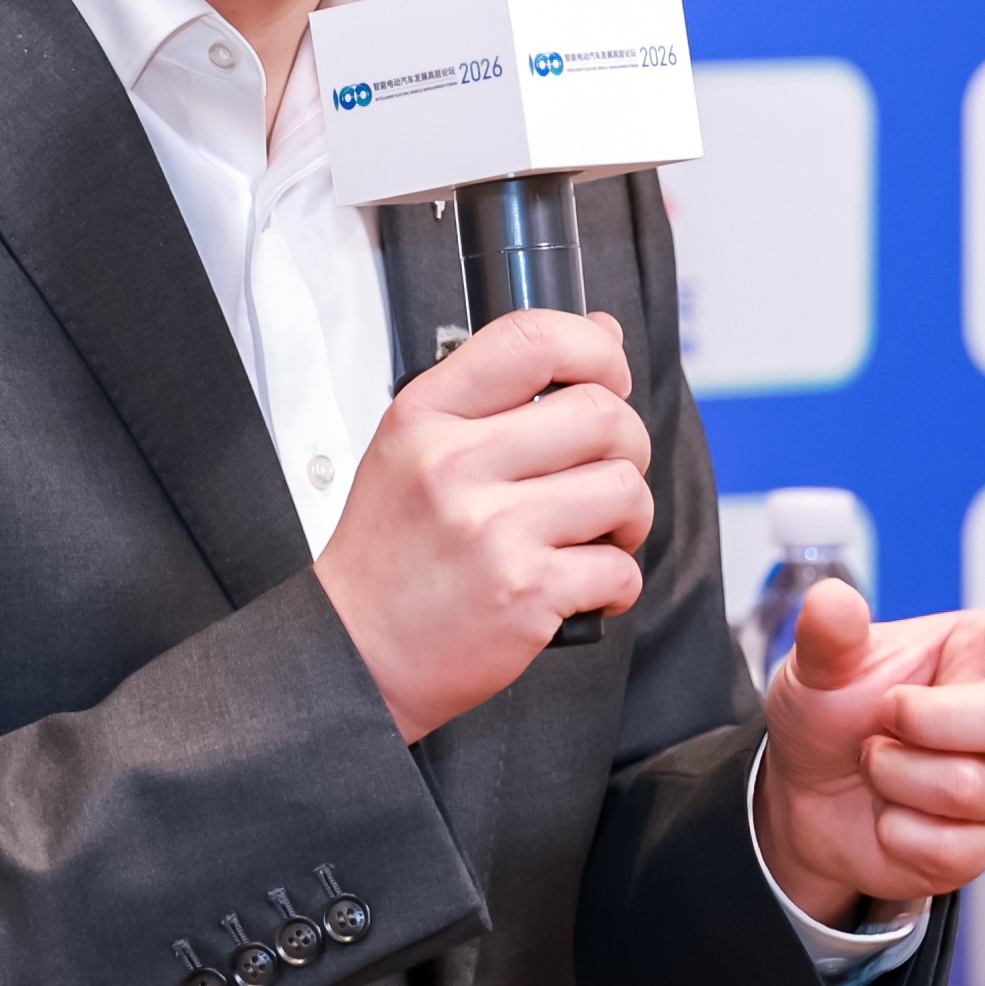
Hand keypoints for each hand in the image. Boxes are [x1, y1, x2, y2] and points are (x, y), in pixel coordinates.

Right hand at [318, 308, 652, 743]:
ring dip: (628, 515)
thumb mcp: (415, 448)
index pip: (531, 337)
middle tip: (603, 472)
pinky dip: (615, 581)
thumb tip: (601, 332)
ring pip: (625, 487)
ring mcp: (492, 529)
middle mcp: (454, 464)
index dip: (595, 348)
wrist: (356, 653)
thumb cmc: (392, 554)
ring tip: (593, 533)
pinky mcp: (525, 592)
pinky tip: (579, 586)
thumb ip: (502, 390)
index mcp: (424, 416)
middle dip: (626, 444)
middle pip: (601, 413)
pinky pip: (619, 566)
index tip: (608, 374)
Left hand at [755, 580, 984, 926]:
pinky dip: (893, 829)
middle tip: (881, 715)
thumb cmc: (832, 717)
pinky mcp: (982, 844)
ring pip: (967, 787)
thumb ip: (828, 633)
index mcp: (984, 650)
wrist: (803, 797)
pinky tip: (886, 812)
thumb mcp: (820, 667)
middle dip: (922, 719)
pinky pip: (946, 846)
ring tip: (876, 762)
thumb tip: (831, 598)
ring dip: (892, 774)